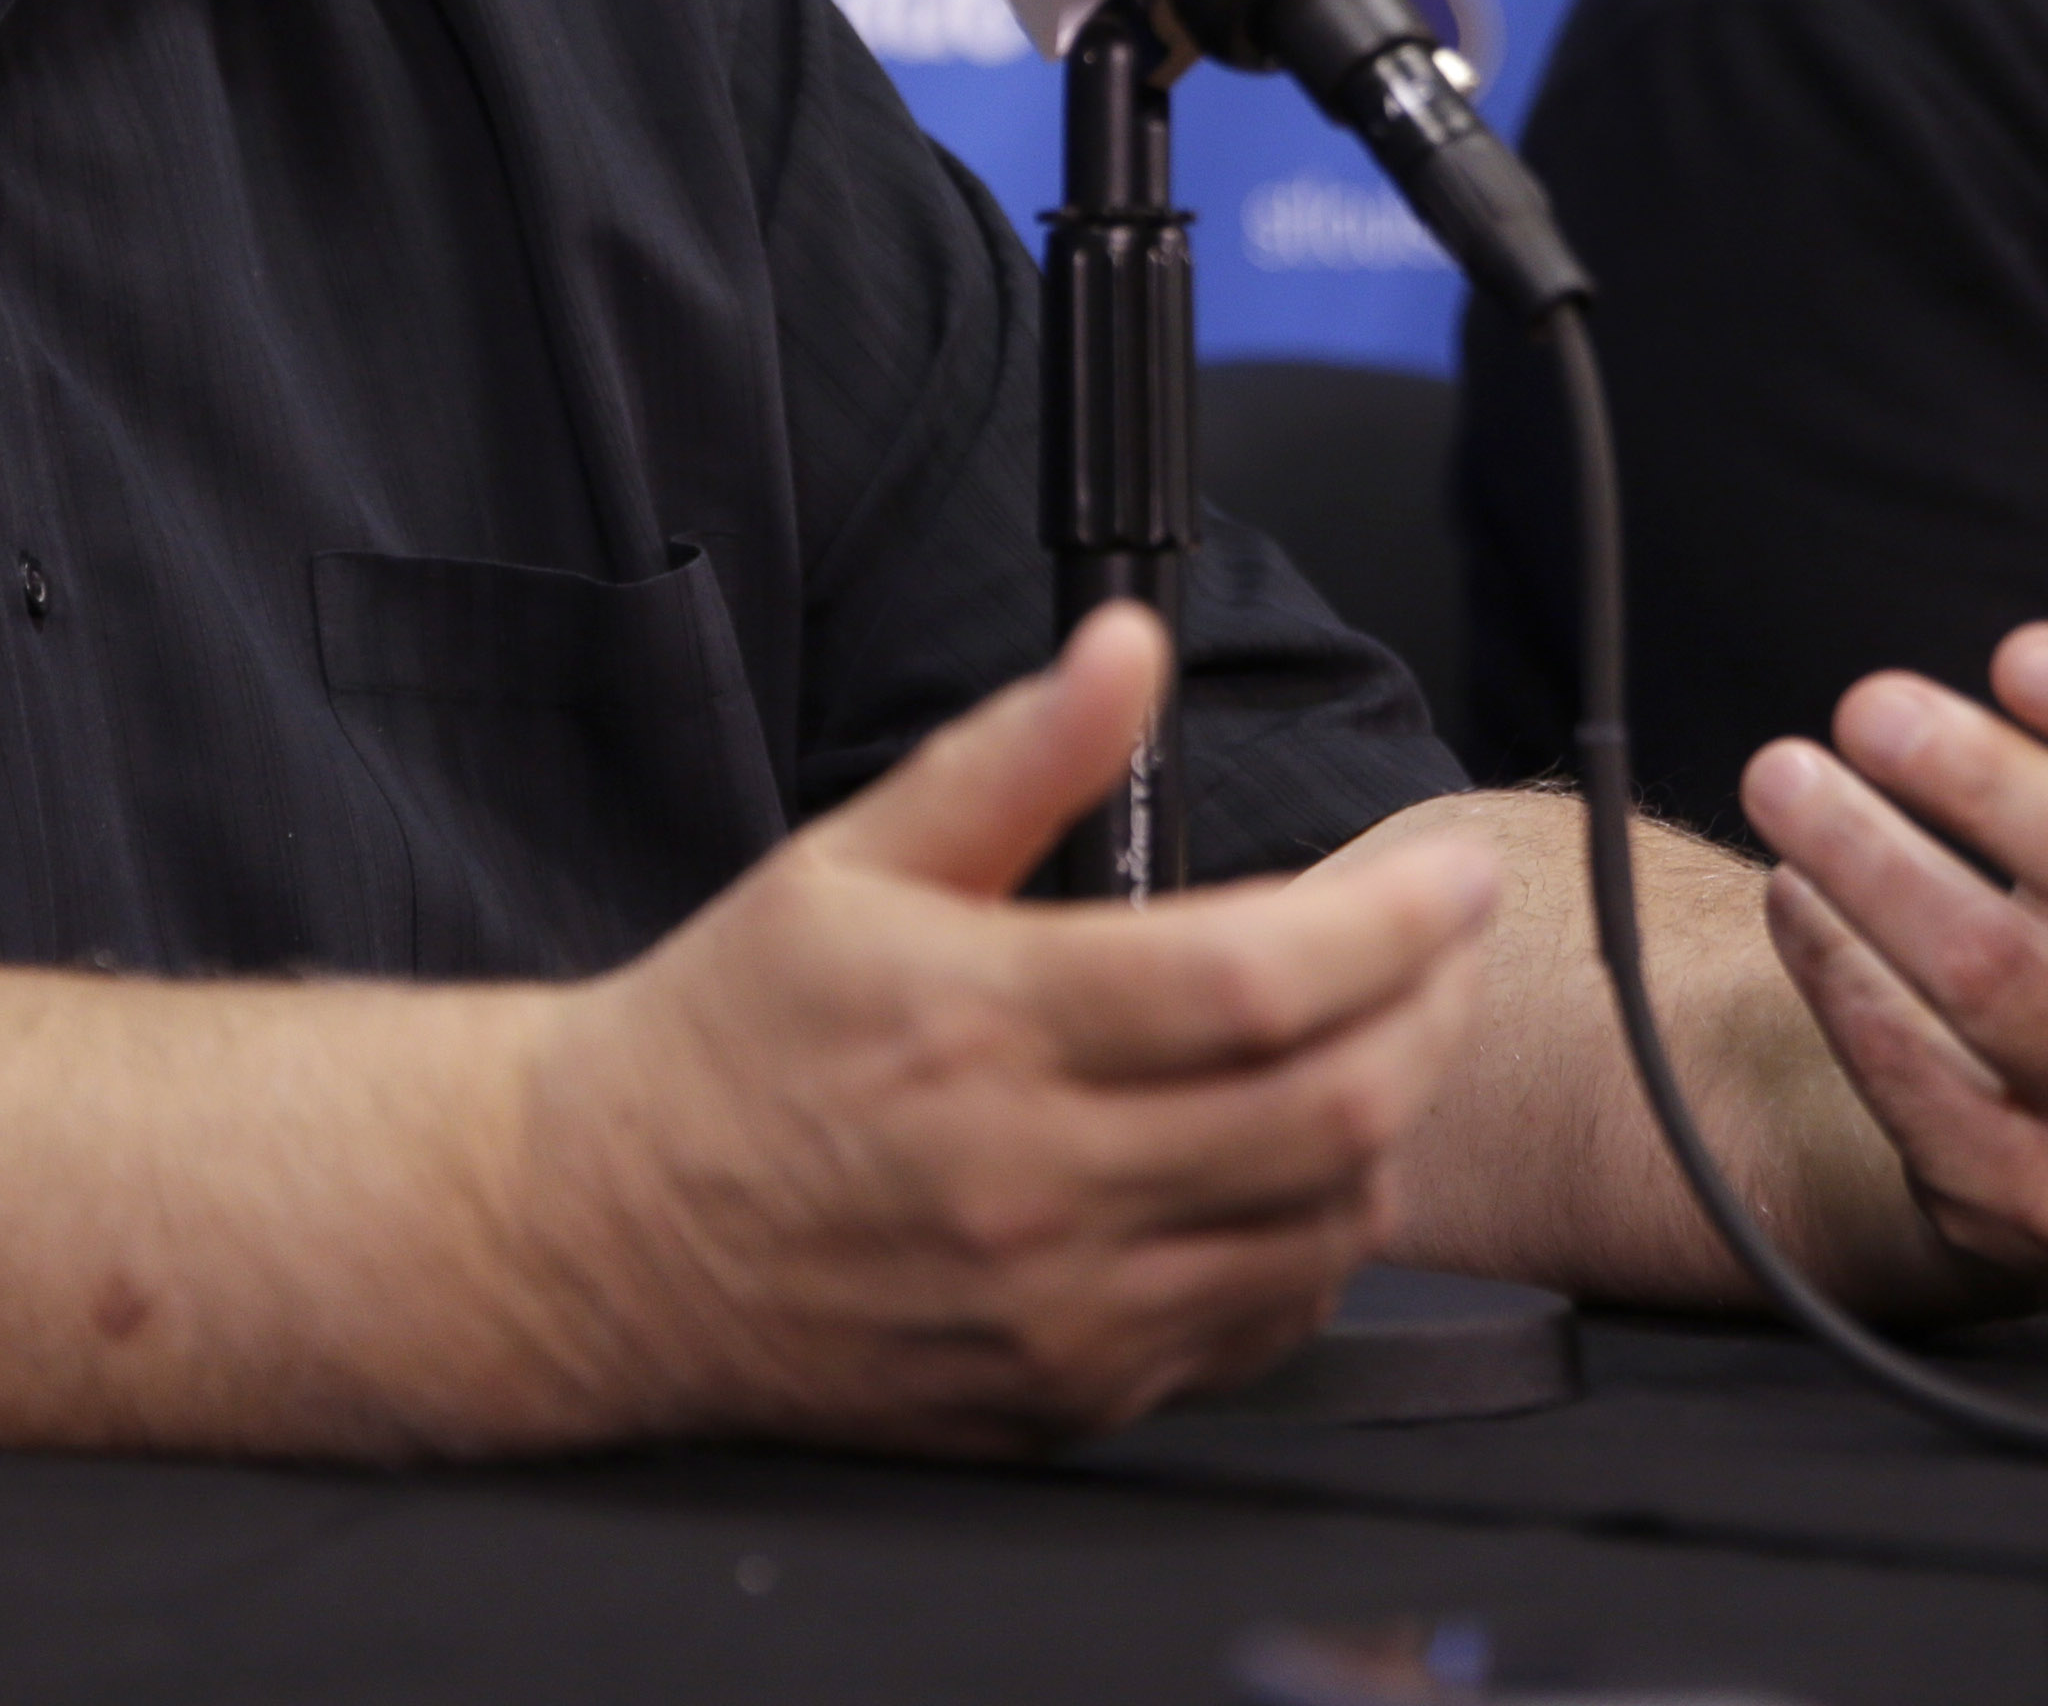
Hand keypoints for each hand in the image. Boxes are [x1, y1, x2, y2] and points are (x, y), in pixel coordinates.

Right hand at [516, 604, 1500, 1452]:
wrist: (599, 1237)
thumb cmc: (728, 1039)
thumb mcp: (853, 860)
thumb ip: (1017, 757)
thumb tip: (1127, 651)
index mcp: (979, 1026)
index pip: (1256, 979)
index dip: (1392, 923)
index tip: (1448, 873)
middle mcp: (1029, 1181)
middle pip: (1327, 1109)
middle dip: (1431, 1012)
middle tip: (1446, 946)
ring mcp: (1056, 1309)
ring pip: (1319, 1227)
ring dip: (1387, 1124)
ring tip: (1380, 1038)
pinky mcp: (1065, 1396)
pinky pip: (1262, 1328)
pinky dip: (1317, 1240)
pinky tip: (1298, 1165)